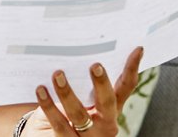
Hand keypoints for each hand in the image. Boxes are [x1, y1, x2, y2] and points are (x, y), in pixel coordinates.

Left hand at [21, 46, 143, 135]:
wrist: (47, 136)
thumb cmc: (64, 111)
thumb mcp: (78, 98)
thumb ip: (80, 82)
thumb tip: (74, 51)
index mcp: (111, 108)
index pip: (125, 87)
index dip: (132, 69)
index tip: (136, 49)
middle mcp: (105, 124)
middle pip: (107, 102)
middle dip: (102, 83)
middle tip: (95, 65)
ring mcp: (88, 136)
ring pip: (79, 114)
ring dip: (68, 92)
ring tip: (58, 74)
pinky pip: (59, 123)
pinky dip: (48, 105)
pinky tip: (41, 90)